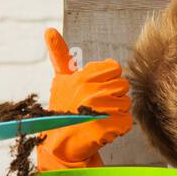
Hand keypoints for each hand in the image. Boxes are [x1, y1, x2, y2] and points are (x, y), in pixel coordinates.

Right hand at [37, 28, 133, 170]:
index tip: (96, 89)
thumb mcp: (61, 80)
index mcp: (82, 77)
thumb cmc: (64, 110)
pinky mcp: (108, 127)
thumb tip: (48, 30)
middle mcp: (91, 90)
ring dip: (116, 113)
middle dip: (114, 97)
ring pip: (126, 104)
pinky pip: (127, 121)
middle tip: (96, 107)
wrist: (60, 146)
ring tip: (98, 118)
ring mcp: (100, 110)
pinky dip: (119, 128)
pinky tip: (104, 129)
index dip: (109, 79)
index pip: (115, 68)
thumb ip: (59, 54)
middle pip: (123, 86)